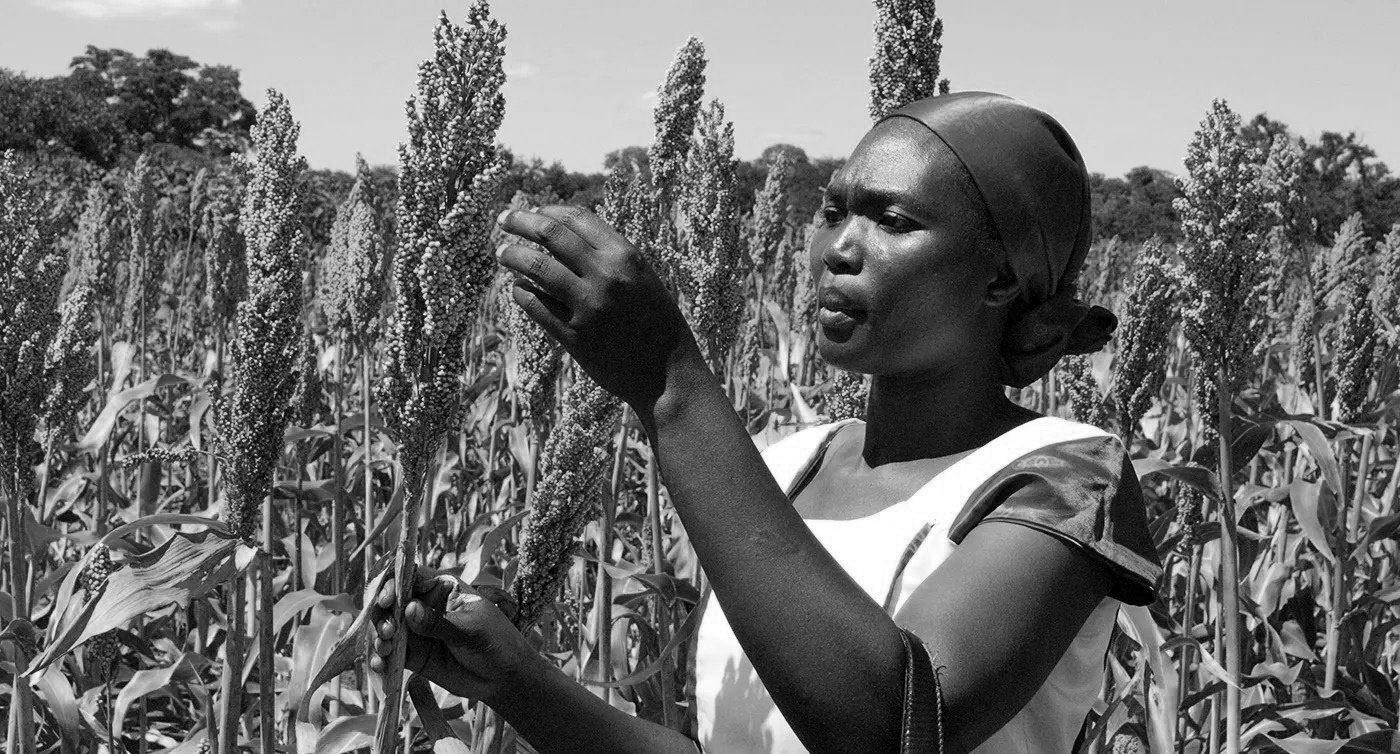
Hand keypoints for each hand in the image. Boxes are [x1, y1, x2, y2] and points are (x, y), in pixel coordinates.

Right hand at [370, 569, 535, 703]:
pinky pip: (390, 653)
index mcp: (441, 588)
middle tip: (387, 631)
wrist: (505, 678)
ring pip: (386, 627)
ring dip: (378, 636)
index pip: (409, 576)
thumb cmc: (497, 642)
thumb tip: (408, 609)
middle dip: (381, 614)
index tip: (386, 600)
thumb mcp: (471, 630)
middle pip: (390, 601)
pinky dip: (380, 658)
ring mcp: (417, 631)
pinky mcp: (413, 655)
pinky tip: (380, 665)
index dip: (392, 583)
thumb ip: (439, 623)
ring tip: (384, 649)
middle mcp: (424, 606)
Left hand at [496, 206, 702, 409]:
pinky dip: (521, 292)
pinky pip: (535, 305)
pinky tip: (518, 289)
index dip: (548, 211)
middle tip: (504, 220)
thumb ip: (611, 256)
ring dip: (513, 256)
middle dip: (521, 221)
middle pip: (551, 235)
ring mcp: (589, 306)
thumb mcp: (643, 278)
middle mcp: (607, 276)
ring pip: (536, 267)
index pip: (576, 218)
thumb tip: (566, 234)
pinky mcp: (574, 336)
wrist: (668, 375)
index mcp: (626, 256)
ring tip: (504, 254)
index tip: (533, 211)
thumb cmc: (657, 323)